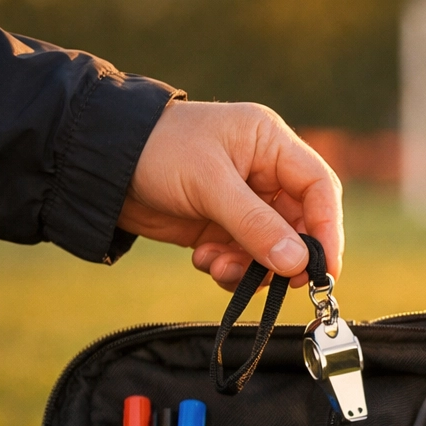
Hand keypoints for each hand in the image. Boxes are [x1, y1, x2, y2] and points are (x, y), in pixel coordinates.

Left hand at [117, 100, 342, 290]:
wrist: (98, 167)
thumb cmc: (154, 151)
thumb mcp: (209, 184)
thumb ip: (256, 225)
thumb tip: (298, 264)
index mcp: (271, 144)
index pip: (320, 189)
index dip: (328, 230)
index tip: (323, 269)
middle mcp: (265, 173)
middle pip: (301, 226)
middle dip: (285, 256)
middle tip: (275, 281)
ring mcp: (247, 203)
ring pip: (275, 249)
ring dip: (252, 268)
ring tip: (217, 265)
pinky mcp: (226, 228)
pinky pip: (248, 260)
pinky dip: (232, 270)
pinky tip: (203, 259)